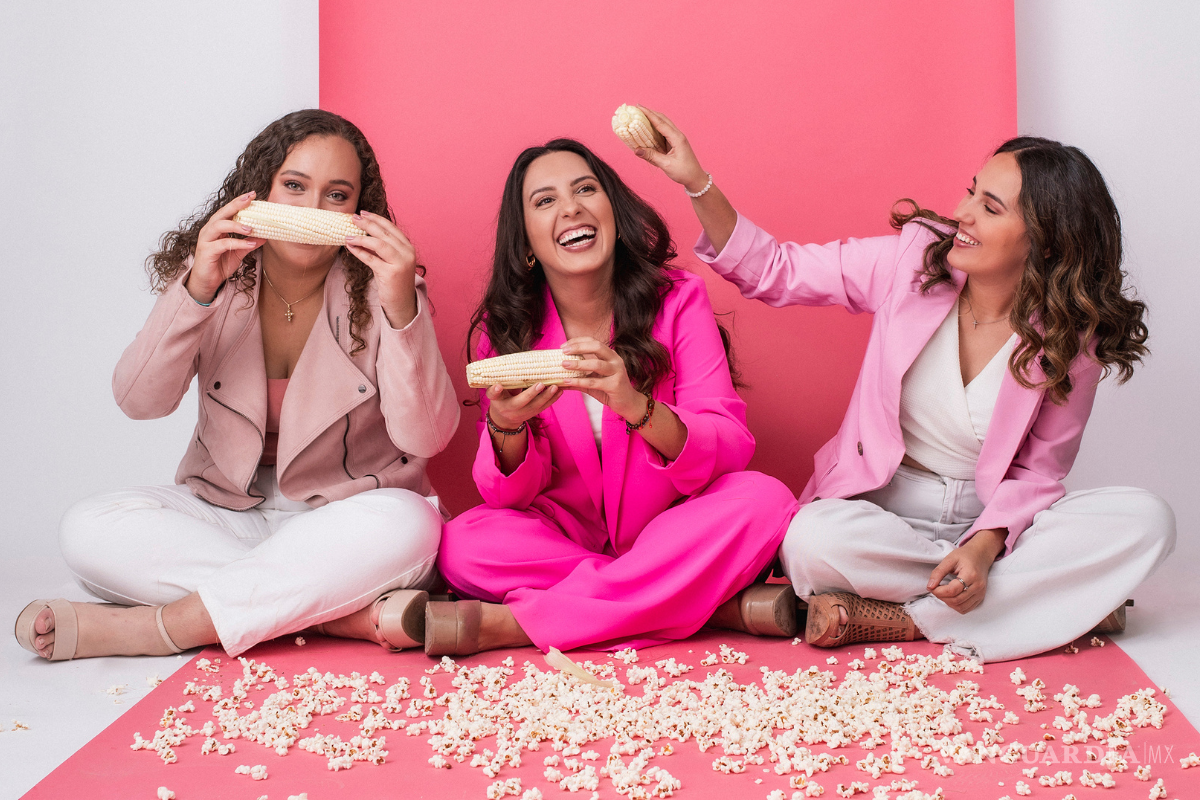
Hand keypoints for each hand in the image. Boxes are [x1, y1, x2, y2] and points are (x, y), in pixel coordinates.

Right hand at [186, 192, 264, 302]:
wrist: (208, 282)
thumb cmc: (220, 264)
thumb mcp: (239, 252)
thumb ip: (250, 243)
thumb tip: (266, 236)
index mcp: (217, 227)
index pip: (228, 211)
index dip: (239, 202)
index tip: (252, 194)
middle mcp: (209, 230)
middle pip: (222, 213)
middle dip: (236, 205)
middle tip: (250, 199)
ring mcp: (206, 240)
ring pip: (219, 225)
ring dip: (236, 225)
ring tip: (252, 228)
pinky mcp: (206, 251)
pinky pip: (222, 244)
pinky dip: (237, 243)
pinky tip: (250, 244)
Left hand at [345, 210, 418, 327]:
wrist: (402, 304)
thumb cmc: (394, 282)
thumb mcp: (391, 261)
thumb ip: (383, 248)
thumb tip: (363, 234)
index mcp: (408, 247)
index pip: (391, 228)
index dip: (376, 219)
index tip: (363, 213)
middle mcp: (407, 253)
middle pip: (384, 233)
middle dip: (367, 224)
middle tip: (354, 218)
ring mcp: (400, 263)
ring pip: (379, 244)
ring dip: (361, 238)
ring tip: (348, 234)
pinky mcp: (391, 274)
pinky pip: (371, 259)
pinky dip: (359, 252)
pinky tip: (350, 247)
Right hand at [485, 382, 561, 430]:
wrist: (505, 417)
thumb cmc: (500, 398)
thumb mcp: (495, 393)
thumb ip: (496, 385)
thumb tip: (500, 374)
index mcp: (499, 401)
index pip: (494, 396)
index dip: (495, 391)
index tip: (497, 385)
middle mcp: (511, 409)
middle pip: (521, 403)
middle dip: (531, 394)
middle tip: (541, 384)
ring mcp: (524, 413)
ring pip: (536, 406)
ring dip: (547, 396)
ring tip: (555, 386)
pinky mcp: (534, 413)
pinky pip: (544, 407)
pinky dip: (553, 399)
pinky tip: (560, 390)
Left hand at [559, 337, 643, 421]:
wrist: (628, 404)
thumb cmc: (610, 390)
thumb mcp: (593, 381)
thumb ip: (578, 378)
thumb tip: (558, 378)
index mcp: (610, 355)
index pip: (593, 341)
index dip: (578, 341)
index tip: (563, 346)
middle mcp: (615, 360)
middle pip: (597, 347)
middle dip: (578, 347)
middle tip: (563, 351)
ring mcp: (617, 372)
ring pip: (596, 364)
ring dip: (578, 363)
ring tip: (564, 365)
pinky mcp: (615, 385)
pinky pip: (594, 382)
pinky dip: (579, 381)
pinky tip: (567, 381)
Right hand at [631, 107, 710, 193]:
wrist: (695, 178)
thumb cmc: (684, 172)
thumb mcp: (666, 165)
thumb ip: (651, 156)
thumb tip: (636, 150)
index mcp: (677, 138)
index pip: (660, 123)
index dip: (649, 114)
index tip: (638, 107)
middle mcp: (677, 135)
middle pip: (662, 119)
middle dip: (650, 113)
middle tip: (637, 109)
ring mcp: (676, 138)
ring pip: (663, 124)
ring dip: (653, 118)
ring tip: (640, 115)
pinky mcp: (674, 143)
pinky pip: (663, 132)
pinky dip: (655, 128)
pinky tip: (647, 128)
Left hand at [927, 528, 1005, 613]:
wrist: (980, 556)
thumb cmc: (964, 556)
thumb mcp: (949, 559)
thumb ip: (938, 572)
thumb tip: (930, 587)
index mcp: (971, 575)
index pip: (952, 591)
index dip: (938, 591)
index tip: (932, 586)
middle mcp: (978, 586)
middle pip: (956, 600)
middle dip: (941, 597)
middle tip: (935, 589)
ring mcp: (980, 593)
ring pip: (961, 607)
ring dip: (948, 602)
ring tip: (943, 592)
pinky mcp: (980, 598)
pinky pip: (966, 609)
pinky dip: (956, 605)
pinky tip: (951, 596)